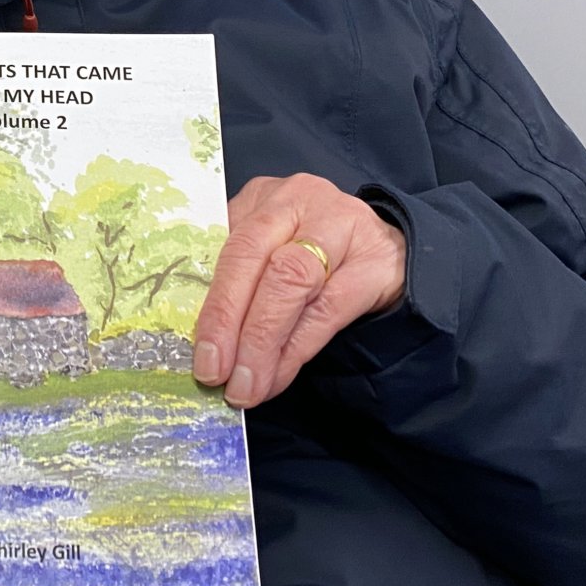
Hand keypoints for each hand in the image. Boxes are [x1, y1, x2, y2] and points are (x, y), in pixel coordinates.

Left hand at [192, 173, 406, 407]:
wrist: (386, 251)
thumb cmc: (316, 256)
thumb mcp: (271, 254)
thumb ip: (238, 283)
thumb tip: (203, 343)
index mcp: (263, 198)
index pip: (227, 247)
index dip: (211, 304)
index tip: (199, 354)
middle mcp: (299, 201)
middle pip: (254, 256)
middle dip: (229, 321)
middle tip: (215, 373)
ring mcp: (342, 224)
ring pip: (291, 280)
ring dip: (263, 343)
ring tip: (247, 387)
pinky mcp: (377, 260)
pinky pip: (329, 308)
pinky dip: (297, 349)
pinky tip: (279, 375)